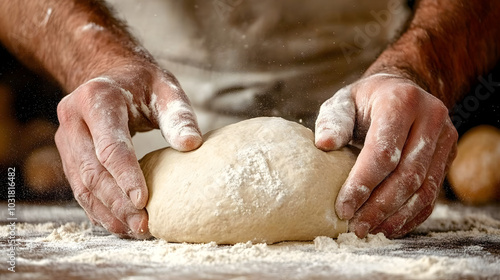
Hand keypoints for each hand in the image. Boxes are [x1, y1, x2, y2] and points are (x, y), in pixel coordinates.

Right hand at [55, 64, 201, 238]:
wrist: (110, 75)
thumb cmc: (143, 84)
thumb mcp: (166, 89)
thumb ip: (179, 115)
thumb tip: (191, 144)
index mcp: (96, 98)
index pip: (109, 145)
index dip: (125, 175)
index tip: (143, 200)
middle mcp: (73, 119)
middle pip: (92, 170)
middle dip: (118, 202)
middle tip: (144, 225)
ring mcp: (66, 138)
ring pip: (82, 184)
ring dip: (107, 211)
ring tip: (135, 230)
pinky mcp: (68, 155)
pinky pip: (80, 187)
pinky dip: (99, 209)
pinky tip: (119, 224)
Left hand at [315, 74, 457, 237]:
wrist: (400, 91)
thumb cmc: (365, 101)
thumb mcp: (343, 102)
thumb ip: (333, 121)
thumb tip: (324, 144)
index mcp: (401, 101)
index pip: (384, 152)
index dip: (363, 184)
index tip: (343, 208)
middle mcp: (431, 118)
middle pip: (407, 174)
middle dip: (380, 206)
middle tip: (357, 227)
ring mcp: (445, 138)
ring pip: (424, 188)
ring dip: (396, 215)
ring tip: (371, 230)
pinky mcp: (449, 156)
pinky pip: (433, 193)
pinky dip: (411, 215)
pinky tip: (390, 226)